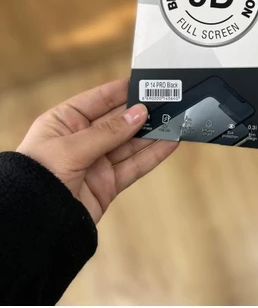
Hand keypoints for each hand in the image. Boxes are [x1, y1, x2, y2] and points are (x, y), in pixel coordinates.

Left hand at [16, 78, 177, 223]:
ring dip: (153, 133)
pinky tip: (170, 143)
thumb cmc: (38, 178)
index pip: (98, 100)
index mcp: (64, 122)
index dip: (122, 91)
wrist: (33, 225)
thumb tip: (139, 113)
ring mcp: (96, 163)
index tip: (146, 82)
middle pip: (118, 121)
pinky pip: (134, 166)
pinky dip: (153, 155)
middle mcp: (81, 140)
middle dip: (142, 112)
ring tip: (175, 119)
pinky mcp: (108, 184)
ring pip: (130, 143)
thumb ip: (108, 132)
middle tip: (168, 100)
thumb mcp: (71, 148)